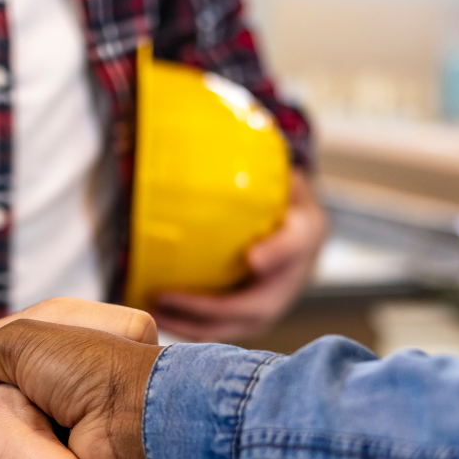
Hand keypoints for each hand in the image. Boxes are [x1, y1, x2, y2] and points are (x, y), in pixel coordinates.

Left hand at [152, 169, 326, 341]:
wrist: (298, 228)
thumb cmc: (278, 193)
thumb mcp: (276, 170)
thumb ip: (254, 161)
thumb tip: (204, 129)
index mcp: (306, 231)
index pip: (297, 243)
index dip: (278, 253)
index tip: (254, 257)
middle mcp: (295, 276)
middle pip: (258, 304)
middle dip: (211, 308)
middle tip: (167, 295)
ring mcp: (276, 302)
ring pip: (237, 325)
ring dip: (192, 325)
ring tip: (152, 311)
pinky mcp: (254, 317)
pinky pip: (223, 329)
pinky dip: (190, 328)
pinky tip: (156, 316)